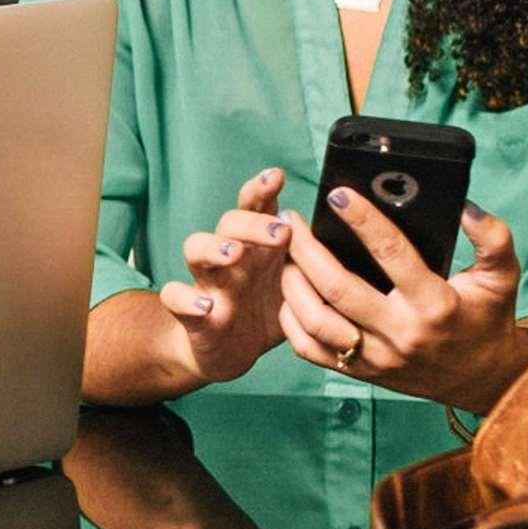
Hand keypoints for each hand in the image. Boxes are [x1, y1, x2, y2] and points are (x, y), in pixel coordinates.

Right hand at [161, 168, 296, 386]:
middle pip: (228, 223)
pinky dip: (186, 299)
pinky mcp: (193, 314)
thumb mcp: (295, 285)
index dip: (262, 189)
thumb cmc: (266, 311)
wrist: (227, 352)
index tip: (277, 176)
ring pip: (195, 249)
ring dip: (213, 247)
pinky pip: (174, 297)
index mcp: (258, 247)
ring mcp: (208, 282)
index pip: (256, 208)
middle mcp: (230, 258)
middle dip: (252, 222)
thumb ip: (313, 260)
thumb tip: (353, 231)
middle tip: (281, 232)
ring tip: (234, 254)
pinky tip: (205, 305)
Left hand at [278, 193, 527, 412]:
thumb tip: (465, 207)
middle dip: (307, 249)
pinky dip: (292, 320)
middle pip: (339, 288)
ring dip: (292, 282)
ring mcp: (377, 357)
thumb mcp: (501, 277)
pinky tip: (289, 291)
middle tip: (291, 220)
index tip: (338, 195)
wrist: (481, 378)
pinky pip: (310, 349)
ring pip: (316, 321)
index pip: (392, 254)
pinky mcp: (361, 372)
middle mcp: (401, 333)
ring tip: (284, 251)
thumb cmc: (486, 319)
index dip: (363, 221)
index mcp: (435, 304)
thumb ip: (492, 238)